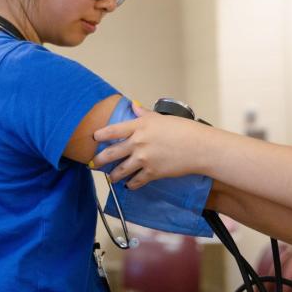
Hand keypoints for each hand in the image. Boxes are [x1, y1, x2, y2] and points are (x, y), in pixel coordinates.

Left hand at [91, 106, 205, 188]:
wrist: (198, 147)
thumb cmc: (183, 129)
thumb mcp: (162, 117)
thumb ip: (145, 113)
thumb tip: (134, 106)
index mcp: (139, 126)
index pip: (113, 130)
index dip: (101, 135)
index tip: (94, 138)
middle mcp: (138, 142)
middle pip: (112, 153)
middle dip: (100, 160)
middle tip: (93, 163)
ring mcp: (144, 159)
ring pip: (121, 170)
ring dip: (114, 175)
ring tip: (111, 178)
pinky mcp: (152, 173)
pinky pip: (136, 181)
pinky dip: (131, 185)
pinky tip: (129, 186)